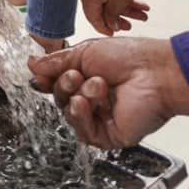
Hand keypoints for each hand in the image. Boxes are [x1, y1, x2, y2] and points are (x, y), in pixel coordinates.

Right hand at [27, 37, 188, 150]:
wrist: (156, 72)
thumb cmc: (129, 57)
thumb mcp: (85, 53)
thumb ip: (57, 62)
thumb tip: (31, 64)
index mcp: (87, 79)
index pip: (58, 84)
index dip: (47, 81)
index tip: (39, 76)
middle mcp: (93, 100)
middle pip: (60, 99)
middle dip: (63, 85)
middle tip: (76, 75)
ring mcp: (101, 119)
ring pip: (69, 115)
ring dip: (77, 97)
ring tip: (96, 84)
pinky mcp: (109, 136)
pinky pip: (83, 132)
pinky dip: (81, 116)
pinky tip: (86, 102)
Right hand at [77, 0, 150, 34]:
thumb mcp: (119, 2)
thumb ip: (113, 17)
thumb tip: (111, 26)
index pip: (93, 18)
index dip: (105, 28)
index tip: (114, 34)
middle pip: (102, 10)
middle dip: (119, 18)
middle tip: (131, 26)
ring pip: (110, 1)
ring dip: (127, 9)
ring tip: (143, 15)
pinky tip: (141, 5)